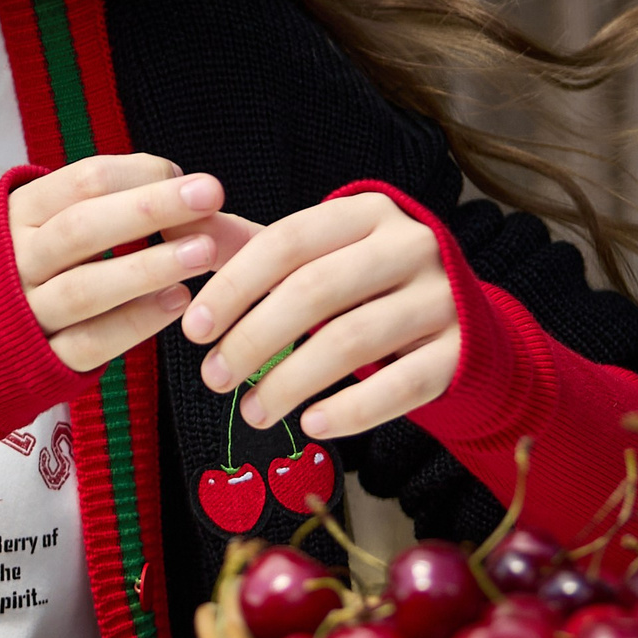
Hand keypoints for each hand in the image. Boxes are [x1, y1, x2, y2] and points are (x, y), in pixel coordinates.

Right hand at [9, 155, 260, 372]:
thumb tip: (177, 182)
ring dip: (147, 268)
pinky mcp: (43, 360)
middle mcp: (17, 261)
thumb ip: (106, 198)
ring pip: (84, 289)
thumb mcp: (49, 218)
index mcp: (21, 214)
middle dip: (150, 209)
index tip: (191, 180)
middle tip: (209, 196)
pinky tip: (178, 302)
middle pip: (82, 228)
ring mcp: (27, 313)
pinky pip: (91, 342)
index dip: (141, 175)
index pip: (82, 182)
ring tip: (204, 253)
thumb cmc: (35, 261)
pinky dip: (136, 322)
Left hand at [182, 191, 457, 439]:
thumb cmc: (366, 283)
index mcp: (366, 211)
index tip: (193, 331)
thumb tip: (175, 225)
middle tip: (214, 379)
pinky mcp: (463, 350)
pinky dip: (353, 409)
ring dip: (291, 382)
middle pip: (315, 290)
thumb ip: (249, 245)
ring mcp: (444, 296)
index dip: (233, 286)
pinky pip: (403, 384)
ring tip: (252, 412)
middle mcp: (411, 244)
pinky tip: (312, 425)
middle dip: (254, 338)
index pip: (286, 241)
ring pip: (354, 340)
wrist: (462, 317)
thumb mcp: (317, 254)